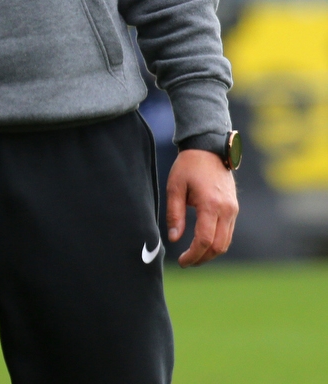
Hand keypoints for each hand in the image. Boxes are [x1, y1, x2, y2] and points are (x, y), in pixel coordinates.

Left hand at [166, 149, 238, 267]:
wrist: (209, 148)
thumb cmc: (189, 165)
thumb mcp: (175, 186)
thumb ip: (174, 214)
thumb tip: (174, 239)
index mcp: (210, 204)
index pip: (205, 240)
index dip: (193, 255)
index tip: (181, 262)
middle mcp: (226, 209)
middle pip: (218, 247)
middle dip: (202, 258)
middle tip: (186, 261)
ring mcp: (233, 209)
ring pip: (226, 242)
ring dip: (210, 253)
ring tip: (193, 255)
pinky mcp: (234, 208)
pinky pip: (228, 232)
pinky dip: (217, 242)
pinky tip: (203, 243)